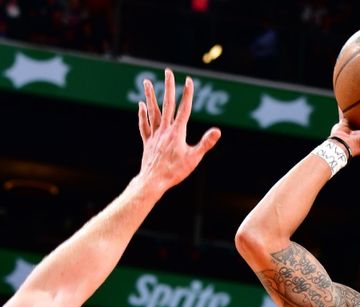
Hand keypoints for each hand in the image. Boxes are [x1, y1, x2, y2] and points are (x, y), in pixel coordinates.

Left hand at [137, 68, 221, 194]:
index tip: (189, 80)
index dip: (187, 93)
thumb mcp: (194, 158)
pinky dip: (143, 114)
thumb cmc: (176, 171)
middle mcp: (164, 130)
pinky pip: (144, 125)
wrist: (154, 181)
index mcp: (177, 132)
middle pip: (167, 104)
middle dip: (168, 87)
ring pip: (152, 111)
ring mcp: (154, 135)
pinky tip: (141, 106)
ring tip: (147, 82)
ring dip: (150, 96)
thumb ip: (206, 143)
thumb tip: (218, 131)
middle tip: (168, 72)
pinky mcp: (148, 142)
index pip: (184, 108)